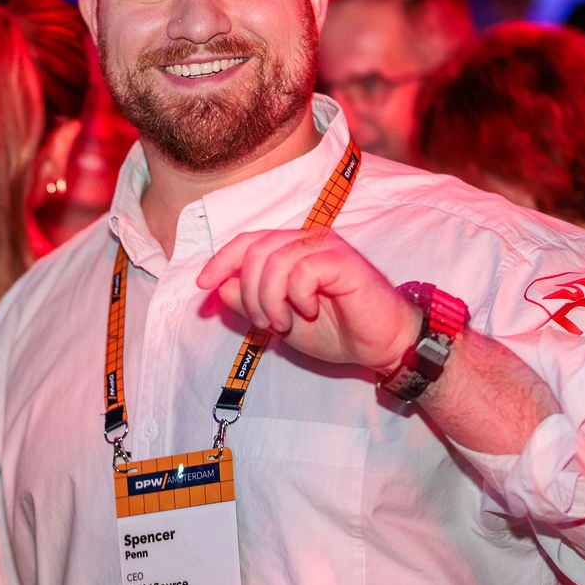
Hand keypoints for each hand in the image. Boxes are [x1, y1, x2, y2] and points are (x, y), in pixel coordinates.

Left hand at [197, 228, 421, 375]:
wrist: (380, 344)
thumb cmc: (336, 331)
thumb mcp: (279, 320)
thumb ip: (250, 302)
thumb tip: (221, 287)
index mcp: (291, 249)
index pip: (246, 242)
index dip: (220, 262)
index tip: (203, 285)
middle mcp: (307, 240)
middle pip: (255, 251)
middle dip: (249, 293)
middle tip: (263, 322)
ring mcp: (326, 247)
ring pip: (274, 261)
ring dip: (270, 299)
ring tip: (284, 322)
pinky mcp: (343, 261)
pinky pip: (301, 270)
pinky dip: (296, 297)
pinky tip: (308, 311)